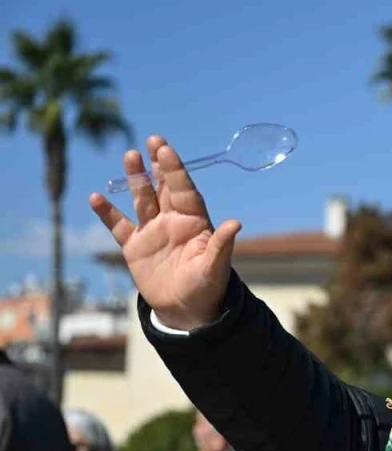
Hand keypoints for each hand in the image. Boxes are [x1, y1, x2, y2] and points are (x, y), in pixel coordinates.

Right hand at [89, 135, 240, 330]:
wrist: (187, 310)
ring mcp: (152, 231)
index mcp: (194, 222)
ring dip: (136, 179)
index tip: (166, 150)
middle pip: (163, 187)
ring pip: (142, 199)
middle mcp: (173, 221)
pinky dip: (107, 213)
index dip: (176, 171)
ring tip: (130, 156)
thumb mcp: (215, 267)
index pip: (184, 190)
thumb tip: (235, 223)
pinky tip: (96, 198)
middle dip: (158, 164)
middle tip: (153, 139)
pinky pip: (118, 226)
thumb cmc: (207, 287)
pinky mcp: (134, 246)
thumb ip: (222, 245)